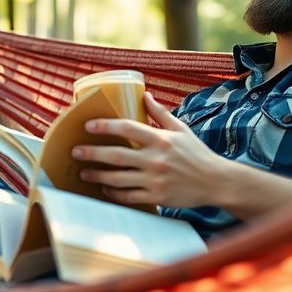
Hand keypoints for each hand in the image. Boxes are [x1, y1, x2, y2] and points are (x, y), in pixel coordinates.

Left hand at [72, 92, 231, 207]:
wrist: (216, 182)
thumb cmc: (197, 154)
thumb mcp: (181, 130)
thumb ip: (160, 113)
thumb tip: (144, 95)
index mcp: (161, 139)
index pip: (127, 128)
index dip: (105, 126)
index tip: (88, 125)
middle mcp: (155, 159)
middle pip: (115, 155)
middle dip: (92, 153)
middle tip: (75, 151)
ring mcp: (155, 180)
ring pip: (117, 178)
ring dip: (97, 176)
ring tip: (83, 173)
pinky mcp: (157, 197)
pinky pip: (128, 195)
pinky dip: (113, 192)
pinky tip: (105, 188)